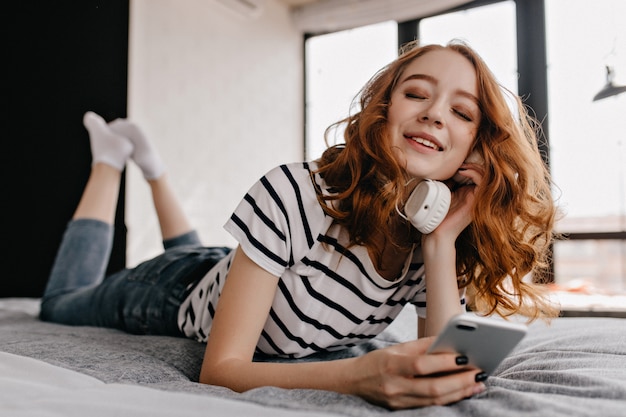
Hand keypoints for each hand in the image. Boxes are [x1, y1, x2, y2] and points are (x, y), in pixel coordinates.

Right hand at [350, 337, 485, 408]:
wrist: (353, 381)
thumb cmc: (377, 361)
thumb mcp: (397, 348)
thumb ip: (422, 346)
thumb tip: (450, 341)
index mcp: (391, 365)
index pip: (421, 365)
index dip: (444, 362)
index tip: (465, 356)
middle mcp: (394, 386)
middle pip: (432, 388)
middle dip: (459, 381)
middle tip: (479, 373)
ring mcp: (398, 401)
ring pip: (434, 400)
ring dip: (459, 392)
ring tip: (477, 383)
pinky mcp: (402, 410)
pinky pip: (430, 406)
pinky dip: (449, 399)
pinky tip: (463, 392)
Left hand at [430, 162, 483, 239]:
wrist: (436, 231)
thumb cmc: (438, 215)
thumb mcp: (444, 193)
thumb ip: (448, 182)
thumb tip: (448, 169)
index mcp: (468, 193)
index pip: (476, 174)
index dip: (469, 166)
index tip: (457, 163)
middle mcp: (475, 196)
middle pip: (483, 174)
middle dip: (473, 165)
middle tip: (460, 163)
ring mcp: (476, 199)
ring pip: (485, 176)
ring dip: (474, 168)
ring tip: (462, 166)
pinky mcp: (475, 201)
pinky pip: (482, 182)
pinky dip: (473, 173)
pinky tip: (462, 172)